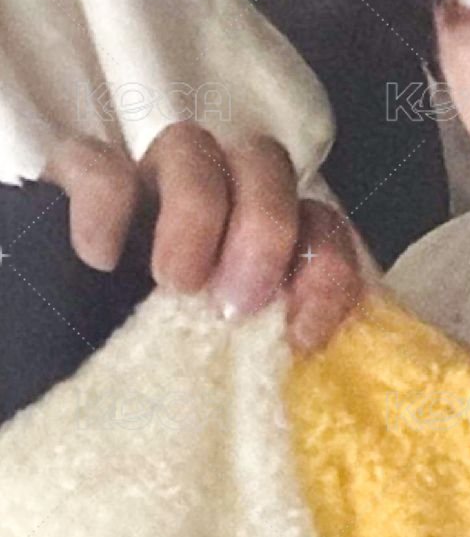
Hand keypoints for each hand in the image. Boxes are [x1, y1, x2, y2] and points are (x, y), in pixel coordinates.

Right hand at [41, 125, 372, 353]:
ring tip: (175, 284)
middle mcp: (213, 199)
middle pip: (263, 161)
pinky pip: (95, 161)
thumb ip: (274, 351)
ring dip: (196, 211)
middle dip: (265, 227)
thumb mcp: (233, 375)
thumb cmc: (168, 383)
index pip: (320, 221)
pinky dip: (106, 204)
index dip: (327, 269)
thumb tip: (307, 356)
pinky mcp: (76, 184)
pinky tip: (101, 259)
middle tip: (239, 303)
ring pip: (189, 144)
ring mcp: (147, 185)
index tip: (301, 335)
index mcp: (262, 242)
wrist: (75, 391)